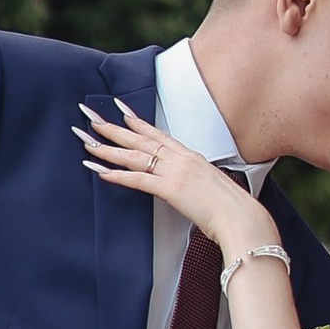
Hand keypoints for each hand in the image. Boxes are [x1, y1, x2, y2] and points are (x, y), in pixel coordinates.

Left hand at [77, 101, 275, 262]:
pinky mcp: (171, 190)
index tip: (119, 111)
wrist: (242, 218)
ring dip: (108, 149)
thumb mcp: (213, 187)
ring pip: (134, 156)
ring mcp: (175, 172)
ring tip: (86, 142)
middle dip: (112, 127)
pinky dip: (117, 175)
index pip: (158, 134)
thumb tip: (191, 188)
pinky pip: (138, 179)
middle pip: (139, 139)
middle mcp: (181, 159)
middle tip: (89, 117)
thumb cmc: (232, 208)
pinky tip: (100, 172)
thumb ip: (198, 182)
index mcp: (191, 157)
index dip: (136, 122)